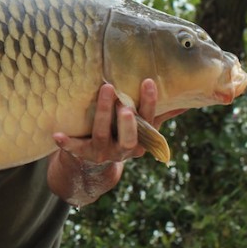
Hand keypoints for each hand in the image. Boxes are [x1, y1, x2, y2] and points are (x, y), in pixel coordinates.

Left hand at [47, 79, 170, 205]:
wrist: (93, 167)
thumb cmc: (121, 135)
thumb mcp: (142, 127)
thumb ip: (162, 113)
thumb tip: (189, 99)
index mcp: (141, 140)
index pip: (149, 122)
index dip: (149, 103)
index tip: (148, 81)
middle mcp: (124, 149)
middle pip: (129, 135)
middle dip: (127, 119)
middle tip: (125, 102)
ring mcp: (104, 153)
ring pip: (103, 134)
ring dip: (103, 113)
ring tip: (103, 89)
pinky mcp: (83, 154)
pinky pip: (74, 149)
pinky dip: (66, 143)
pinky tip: (57, 135)